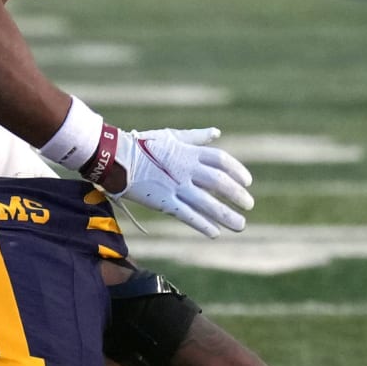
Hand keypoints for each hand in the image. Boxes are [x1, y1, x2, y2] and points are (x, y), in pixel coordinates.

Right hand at [111, 127, 252, 238]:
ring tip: (241, 225)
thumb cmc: (144, 145)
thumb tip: (217, 133)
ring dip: (226, 215)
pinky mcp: (163, 201)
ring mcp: (175, 186)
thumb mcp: (172, 135)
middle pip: (219, 182)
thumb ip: (196, 137)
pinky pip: (187, 215)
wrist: (117, 157)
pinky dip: (202, 224)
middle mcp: (186, 169)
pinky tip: (214, 233)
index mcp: (189, 152)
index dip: (238, 171)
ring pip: (206, 203)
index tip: (247, 182)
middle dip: (236, 195)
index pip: (221, 161)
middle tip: (249, 205)